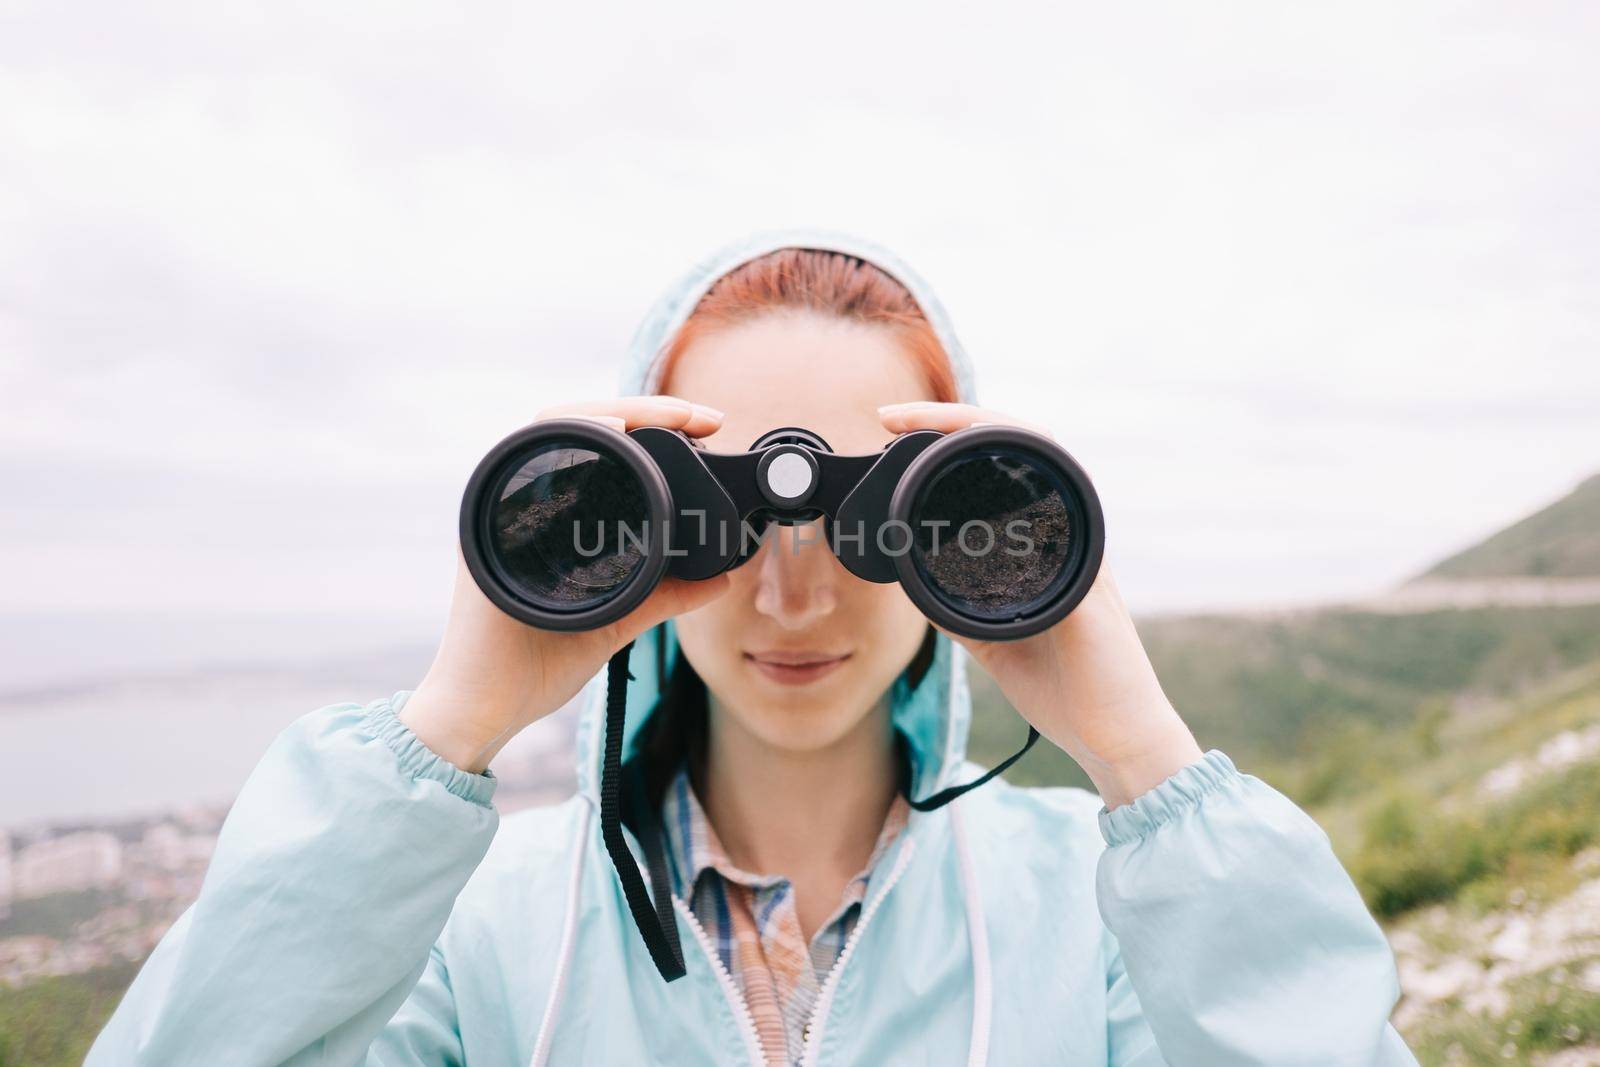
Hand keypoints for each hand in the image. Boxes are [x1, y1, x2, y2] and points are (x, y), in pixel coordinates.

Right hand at [401, 396, 732, 773]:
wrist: (481, 709)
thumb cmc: (533, 666)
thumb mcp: (616, 620)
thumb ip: (663, 596)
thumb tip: (718, 578)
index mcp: (550, 515)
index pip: (598, 446)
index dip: (651, 424)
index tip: (706, 425)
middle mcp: (522, 502)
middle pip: (576, 421)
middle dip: (644, 409)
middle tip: (701, 416)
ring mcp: (501, 511)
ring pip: (552, 428)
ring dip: (613, 414)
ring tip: (666, 416)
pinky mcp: (490, 528)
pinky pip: (527, 466)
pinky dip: (570, 442)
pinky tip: (611, 436)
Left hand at [879, 402, 1202, 808]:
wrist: (1115, 740)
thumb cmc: (1066, 688)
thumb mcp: (993, 638)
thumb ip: (964, 605)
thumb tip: (919, 585)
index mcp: (1049, 544)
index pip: (1005, 470)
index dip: (954, 438)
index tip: (894, 427)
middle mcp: (1072, 538)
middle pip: (1026, 449)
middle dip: (959, 421)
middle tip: (895, 417)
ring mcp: (1085, 559)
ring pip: (1045, 474)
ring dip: (990, 441)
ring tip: (934, 425)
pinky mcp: (1090, 593)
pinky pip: (1059, 540)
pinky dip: (1024, 515)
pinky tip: (988, 495)